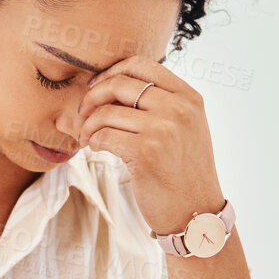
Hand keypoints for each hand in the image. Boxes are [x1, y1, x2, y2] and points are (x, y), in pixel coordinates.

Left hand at [74, 55, 225, 235]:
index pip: (141, 65)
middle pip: (118, 84)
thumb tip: (107, 84)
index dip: (110, 73)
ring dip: (87, 124)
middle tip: (82, 114)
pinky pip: (103, 135)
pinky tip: (96, 148)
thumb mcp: (183, 128)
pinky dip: (92, 141)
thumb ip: (158, 103)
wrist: (195, 213)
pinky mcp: (146, 151)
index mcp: (189, 97)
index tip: (96, 88)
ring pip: (106, 111)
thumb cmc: (182, 171)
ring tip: (87, 137)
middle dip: (91, 97)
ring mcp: (164, 129)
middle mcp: (179, 108)